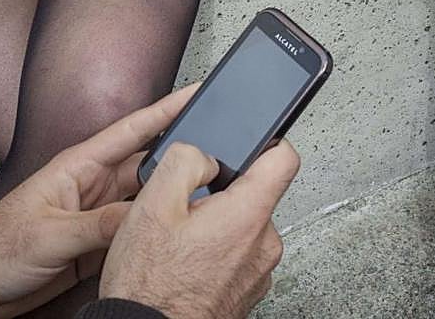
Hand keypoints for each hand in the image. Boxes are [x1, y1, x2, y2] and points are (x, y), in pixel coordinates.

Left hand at [0, 85, 200, 318]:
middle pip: (150, 163)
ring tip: (208, 191)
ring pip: (149, 196)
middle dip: (184, 154)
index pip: (134, 129)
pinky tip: (178, 227)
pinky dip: (159, 225)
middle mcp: (95, 185)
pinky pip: (139, 226)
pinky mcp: (100, 240)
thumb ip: (97, 225)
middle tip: (220, 152)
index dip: (167, 108)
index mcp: (80, 166)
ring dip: (173, 194)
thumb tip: (144, 215)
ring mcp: (100, 212)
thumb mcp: (49, 235)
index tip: (198, 91)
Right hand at [100, 140, 299, 318]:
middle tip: (187, 212)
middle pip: (258, 194)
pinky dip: (218, 254)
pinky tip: (189, 263)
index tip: (246, 148)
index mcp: (248, 214)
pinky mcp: (248, 290)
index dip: (265, 143)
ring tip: (183, 242)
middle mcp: (264, 244)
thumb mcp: (153, 204)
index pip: (285, 158)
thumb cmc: (149, 283)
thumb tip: (205, 155)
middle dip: (224, 194)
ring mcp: (259, 271)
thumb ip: (185, 161)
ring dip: (219, 227)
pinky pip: (240, 256)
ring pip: (246, 227)